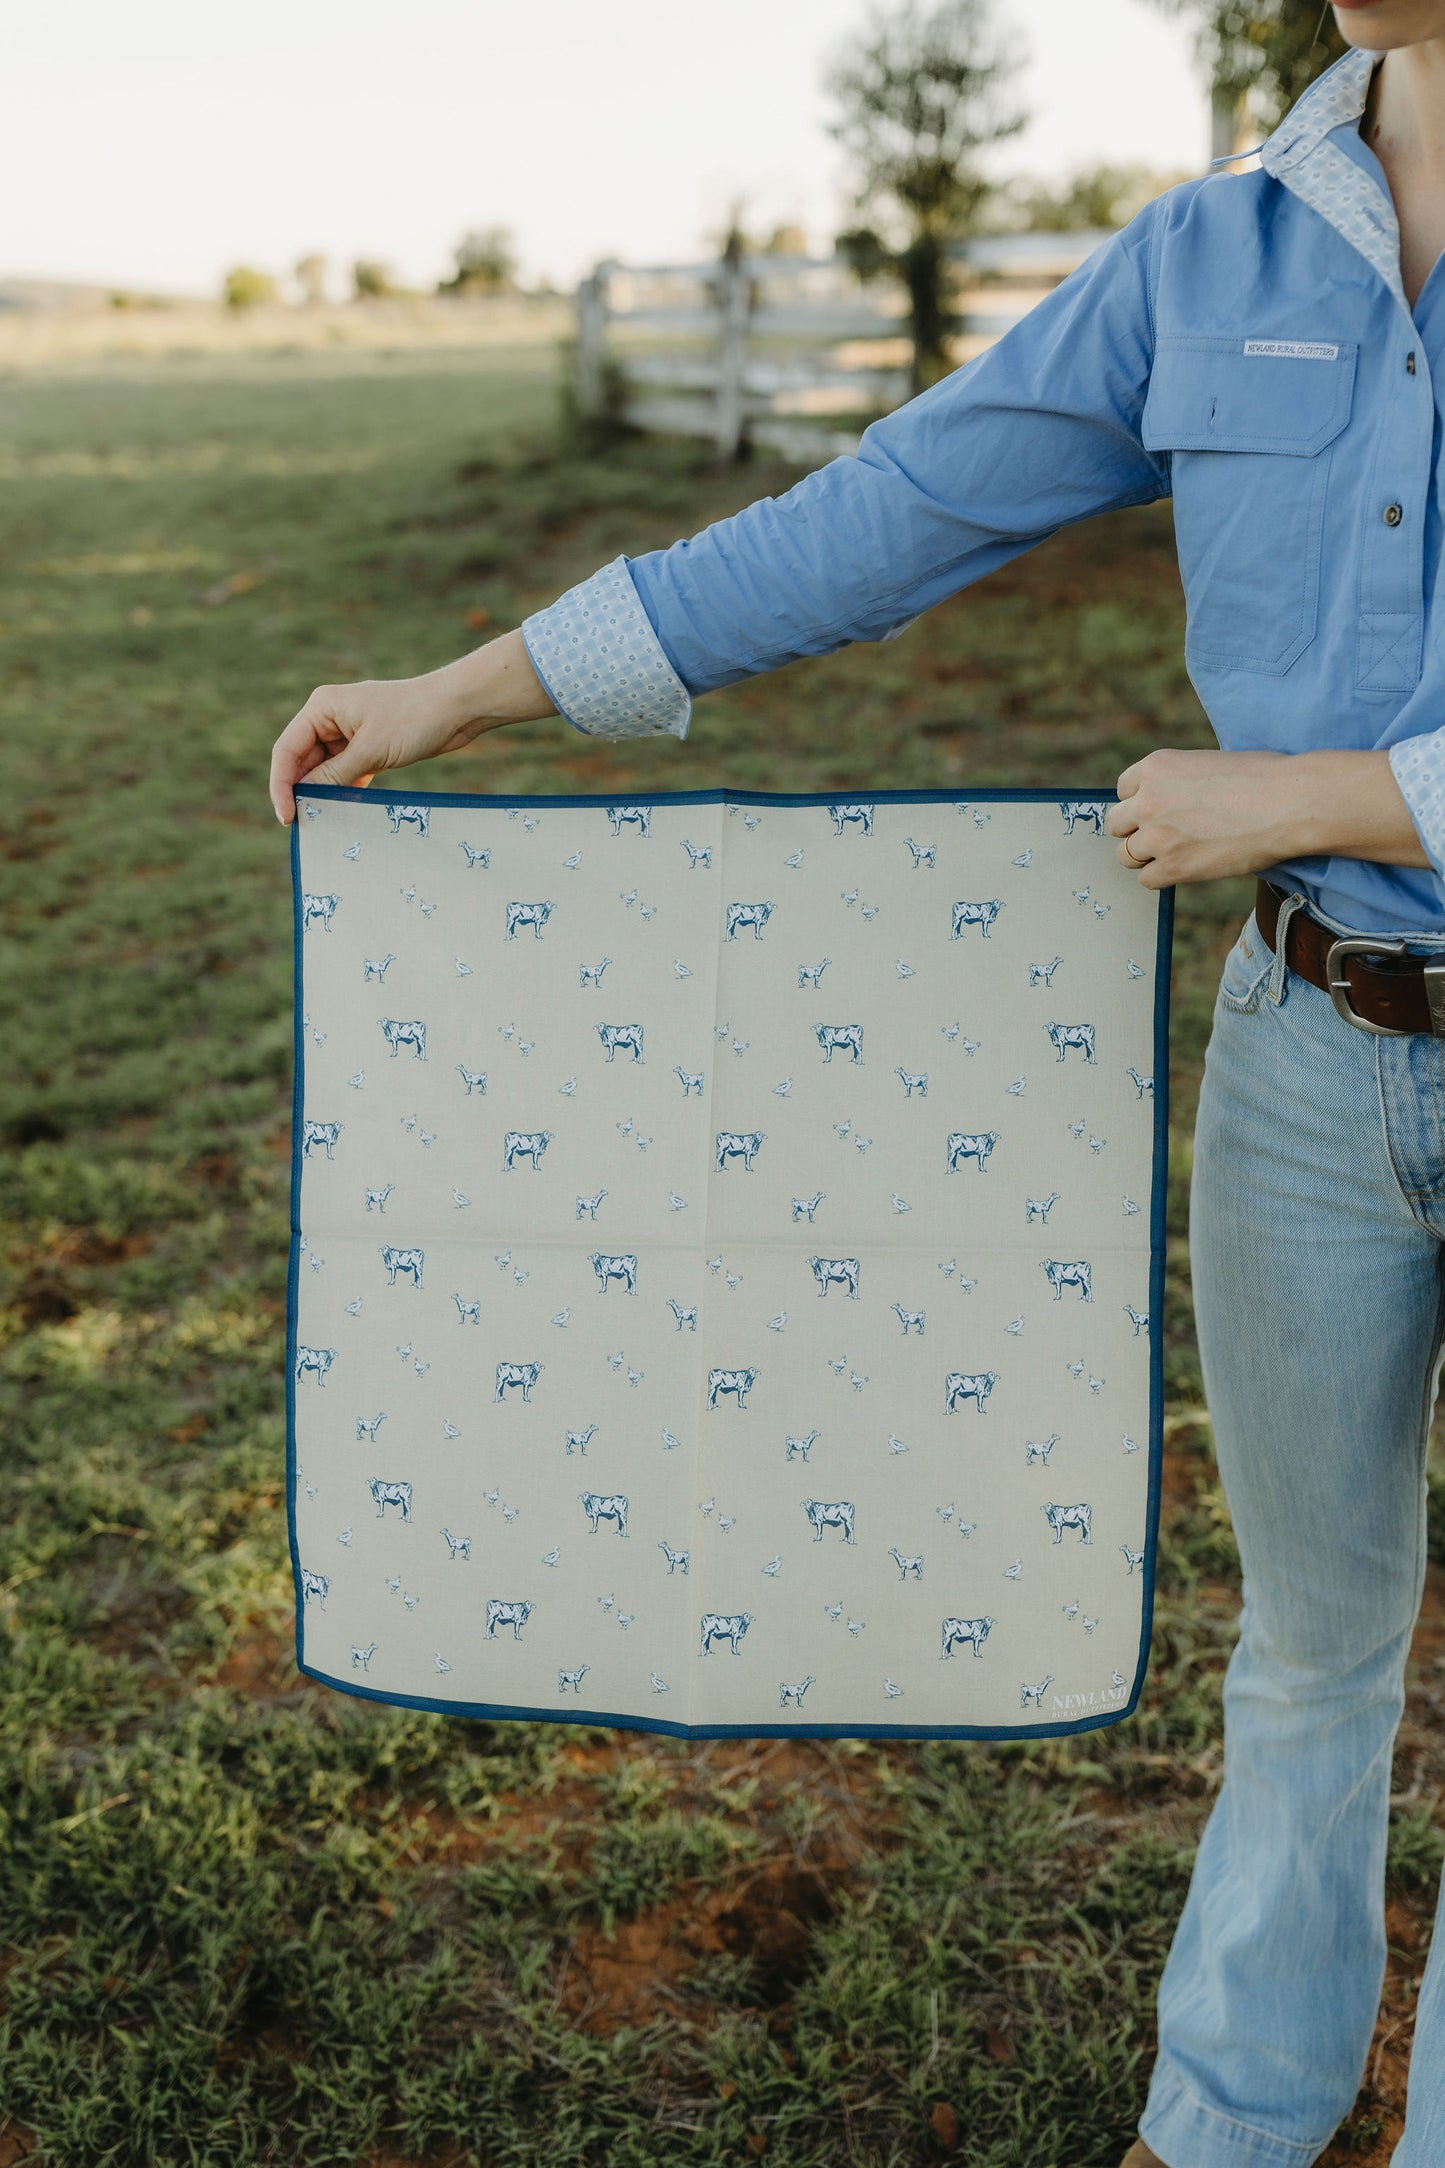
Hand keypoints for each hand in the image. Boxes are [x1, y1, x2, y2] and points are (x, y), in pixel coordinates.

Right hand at [268, 629, 553, 823]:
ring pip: (324, 769)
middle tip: (303, 825)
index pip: (287, 750)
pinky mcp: (368, 747)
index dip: (282, 785)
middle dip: (301, 791)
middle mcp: (330, 718)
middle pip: (302, 761)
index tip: (287, 817)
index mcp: (321, 708)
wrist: (457, 709)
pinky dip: (344, 790)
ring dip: (323, 793)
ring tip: (322, 822)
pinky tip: (344, 811)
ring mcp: (349, 733)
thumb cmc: (414, 719)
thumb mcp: (370, 750)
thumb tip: (304, 798)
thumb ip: (333, 774)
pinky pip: (346, 773)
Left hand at [1105, 744, 1432, 885]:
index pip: (1123, 790)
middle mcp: (1147, 799)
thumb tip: (1168, 805)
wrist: (1290, 802)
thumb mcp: (1208, 764)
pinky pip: (1146, 880)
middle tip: (1166, 835)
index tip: (1162, 810)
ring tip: (1181, 852)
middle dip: (1136, 830)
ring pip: (1126, 855)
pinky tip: (1188, 867)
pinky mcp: (1173, 866)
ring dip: (1148, 856)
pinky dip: (1163, 877)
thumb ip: (1177, 783)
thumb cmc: (1262, 778)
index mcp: (1155, 766)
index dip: (1142, 803)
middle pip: (1116, 824)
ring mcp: (1157, 835)